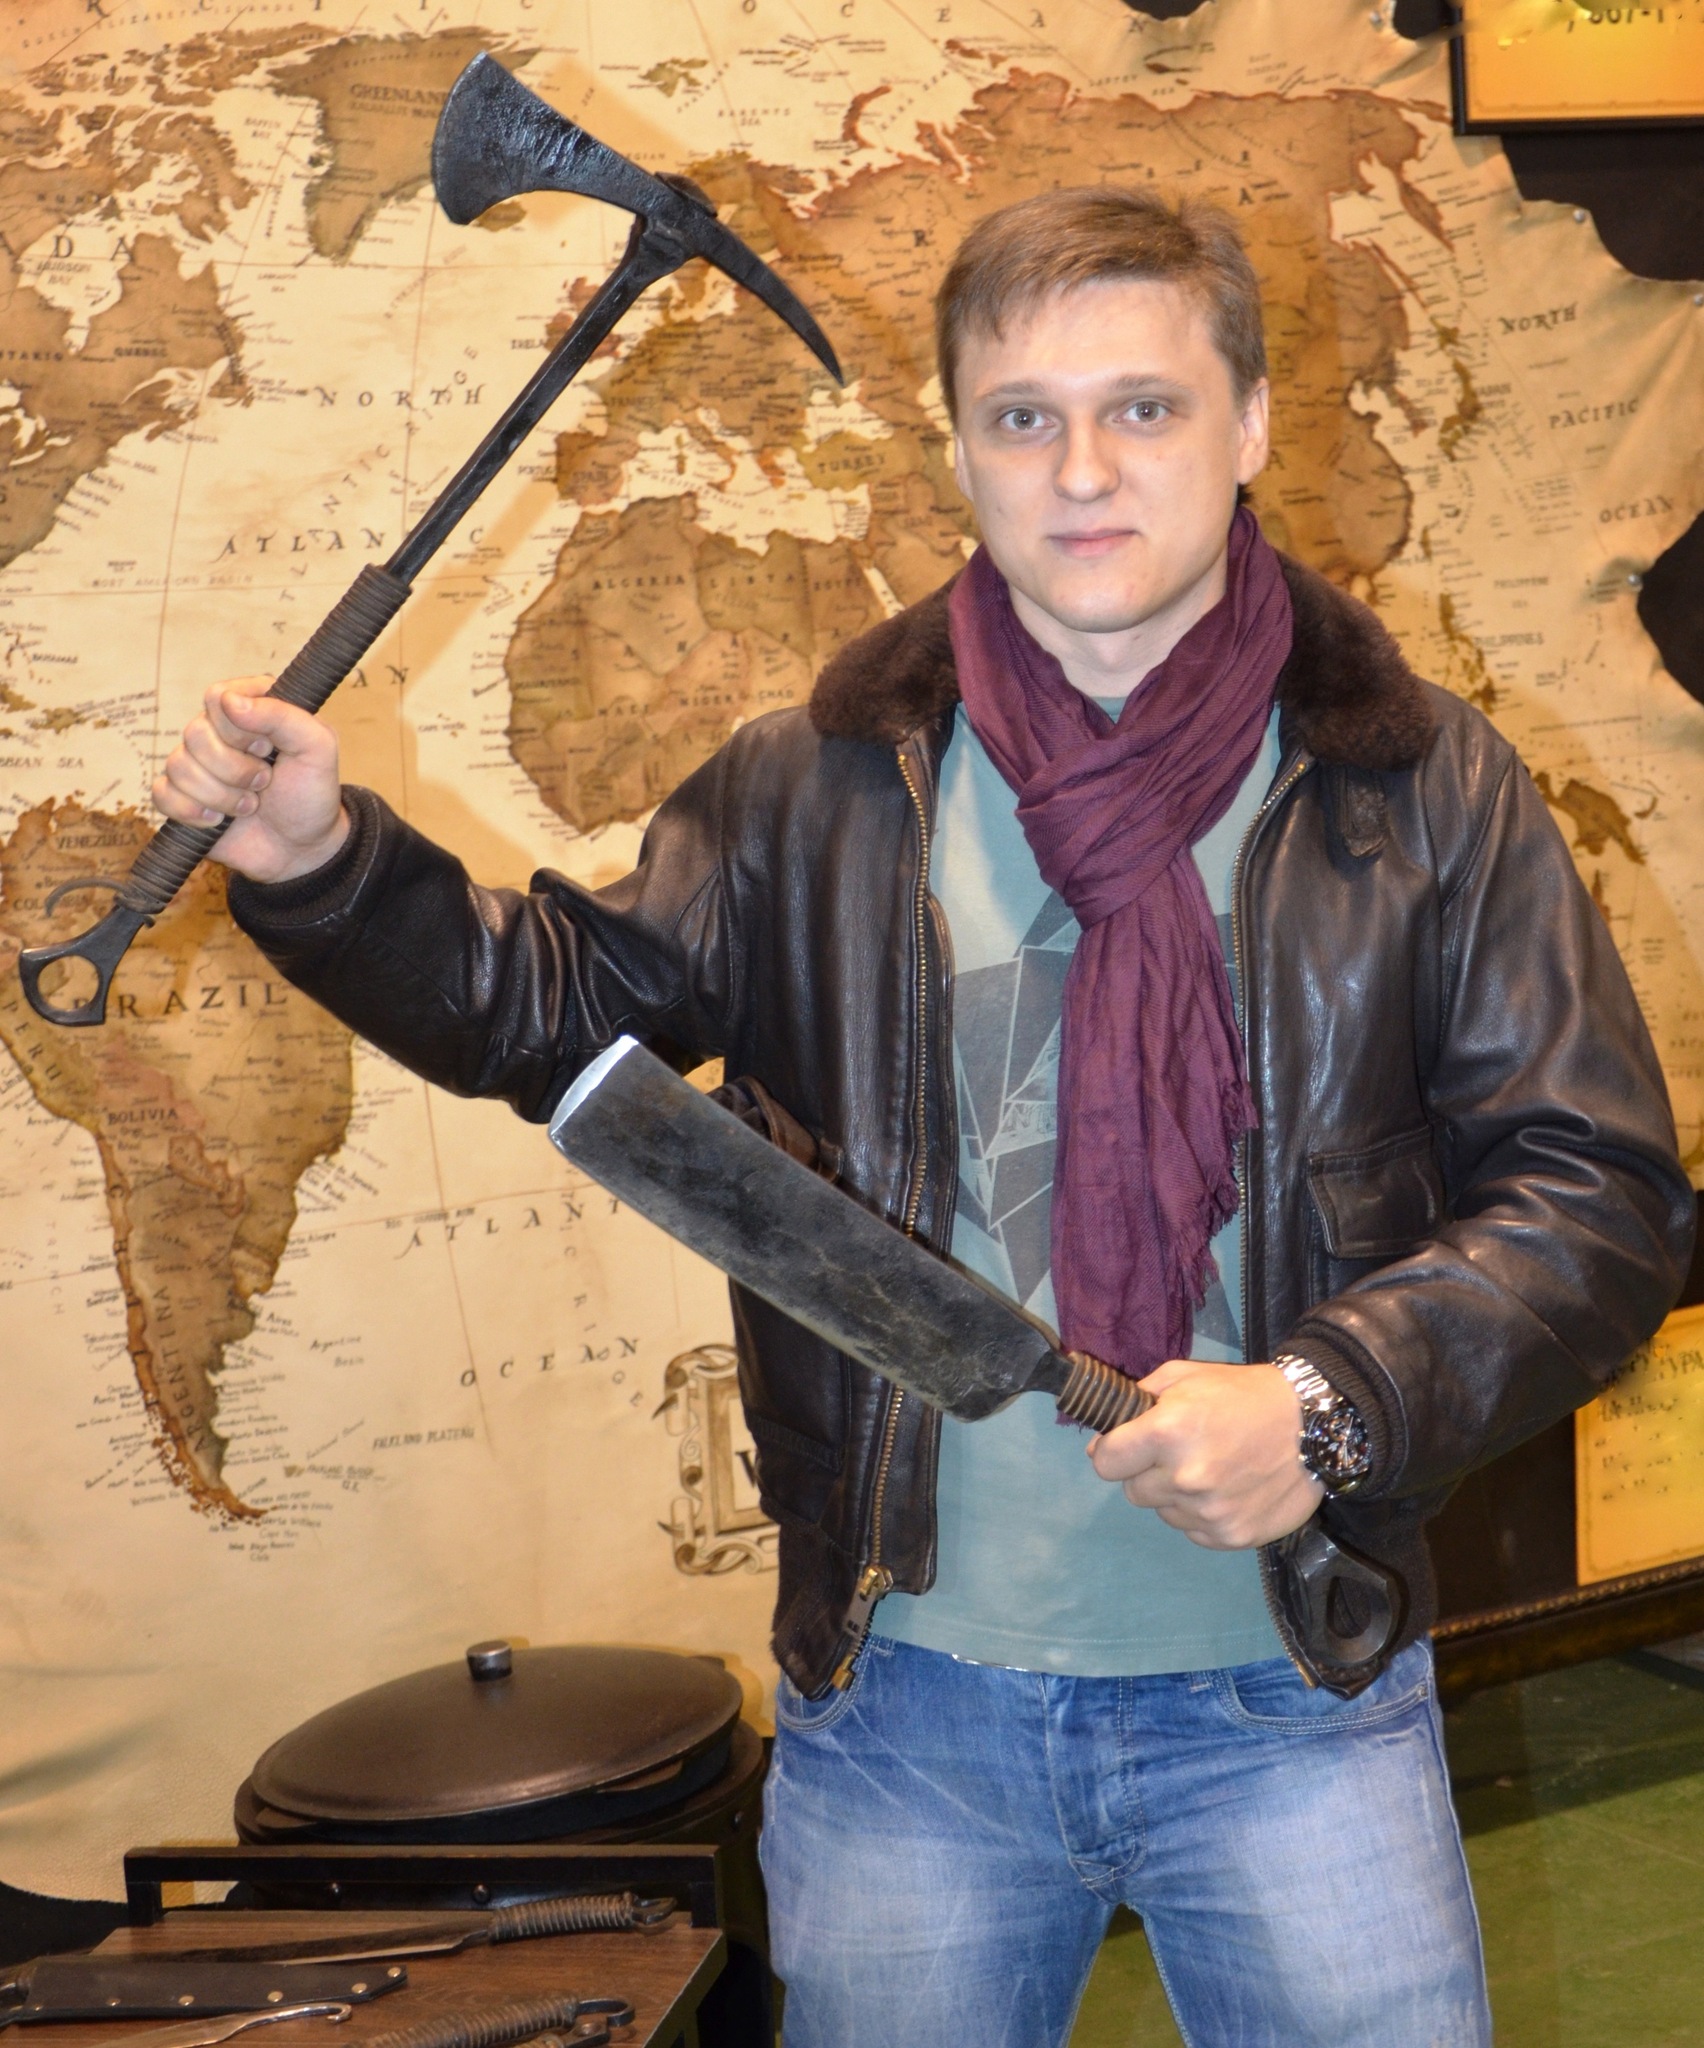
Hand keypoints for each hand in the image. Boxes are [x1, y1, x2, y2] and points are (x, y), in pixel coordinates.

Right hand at [153, 675, 348, 883]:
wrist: (300, 850)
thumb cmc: (311, 796)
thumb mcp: (317, 748)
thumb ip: (282, 715)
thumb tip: (229, 700)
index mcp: (251, 709)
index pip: (218, 696)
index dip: (239, 728)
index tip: (268, 749)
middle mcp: (219, 731)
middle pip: (195, 733)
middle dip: (234, 768)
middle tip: (264, 782)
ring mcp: (198, 764)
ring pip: (178, 765)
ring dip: (221, 795)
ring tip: (250, 805)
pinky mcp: (182, 796)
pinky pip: (162, 793)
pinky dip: (192, 811)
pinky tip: (218, 820)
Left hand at [1087, 1359, 1322, 1548]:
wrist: (1313, 1424)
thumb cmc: (1243, 1394)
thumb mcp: (1185, 1376)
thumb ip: (1137, 1402)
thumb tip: (1101, 1443)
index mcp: (1167, 1432)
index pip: (1105, 1463)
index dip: (1113, 1453)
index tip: (1127, 1448)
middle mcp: (1184, 1477)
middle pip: (1133, 1492)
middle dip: (1147, 1472)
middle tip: (1178, 1454)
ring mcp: (1209, 1512)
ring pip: (1163, 1512)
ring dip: (1176, 1495)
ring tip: (1210, 1469)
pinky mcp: (1231, 1537)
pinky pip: (1193, 1531)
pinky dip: (1202, 1515)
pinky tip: (1227, 1491)